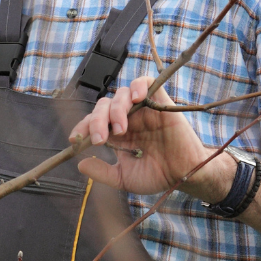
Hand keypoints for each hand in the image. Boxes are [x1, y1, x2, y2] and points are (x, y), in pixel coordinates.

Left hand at [68, 75, 232, 199]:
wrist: (185, 174)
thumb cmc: (158, 175)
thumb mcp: (124, 178)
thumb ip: (103, 173)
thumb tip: (79, 165)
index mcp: (116, 132)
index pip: (93, 121)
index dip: (82, 126)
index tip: (75, 139)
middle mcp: (127, 117)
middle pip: (103, 106)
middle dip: (96, 121)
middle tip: (99, 140)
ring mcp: (143, 108)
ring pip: (120, 95)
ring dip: (115, 110)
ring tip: (120, 130)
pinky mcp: (159, 102)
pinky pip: (145, 82)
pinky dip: (137, 86)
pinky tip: (136, 98)